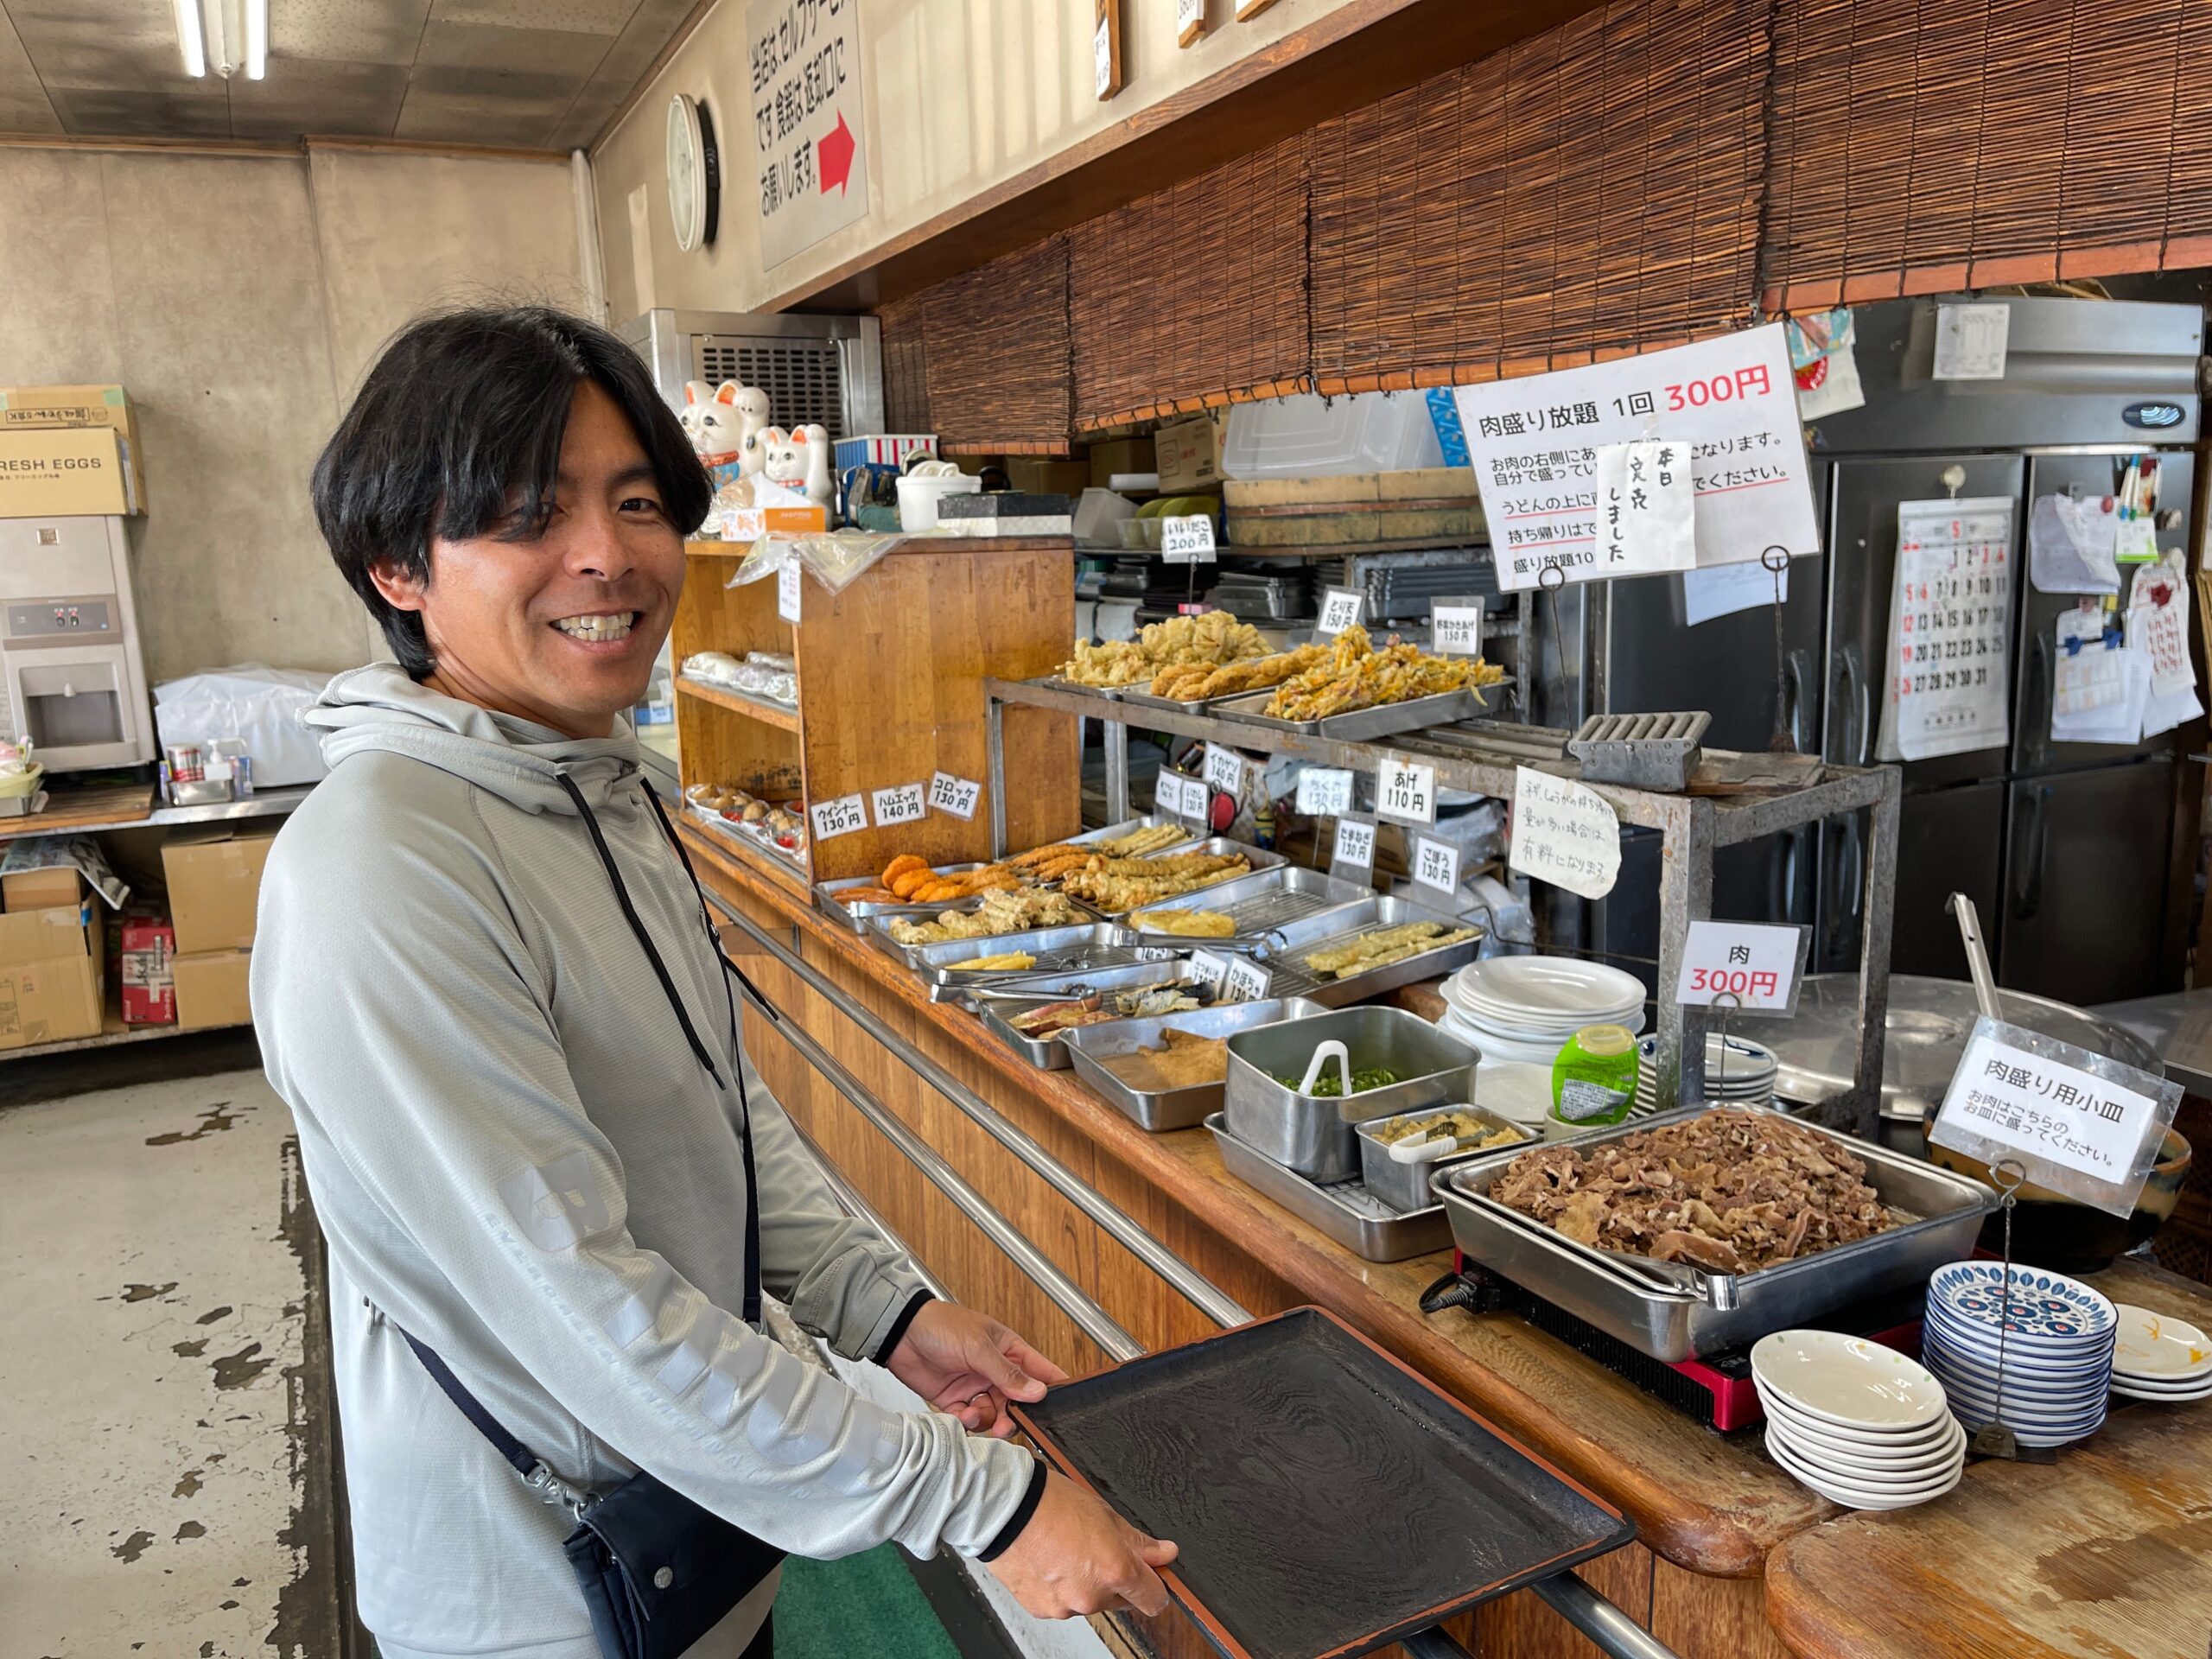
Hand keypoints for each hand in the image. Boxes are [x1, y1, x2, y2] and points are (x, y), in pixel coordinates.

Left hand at [884, 1300, 1068, 1437]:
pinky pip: (970, 1419)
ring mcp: (975, 1386)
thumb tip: (1037, 1391)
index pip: (1039, 1371)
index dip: (1052, 1389)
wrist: (901, 1334)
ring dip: (989, 1420)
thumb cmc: (941, 1325)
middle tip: (1009, 1423)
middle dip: (1015, 1415)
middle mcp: (995, 1370)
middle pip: (1017, 1401)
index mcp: (1008, 1350)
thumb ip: (1007, 1373)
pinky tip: (963, 1414)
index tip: (1061, 1409)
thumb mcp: (978, 1346)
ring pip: (995, 1414)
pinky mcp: (955, 1400)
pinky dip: (968, 1422)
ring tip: (977, 1414)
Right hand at [987, 1470, 1177, 1618]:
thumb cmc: (1049, 1502)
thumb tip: (1164, 1553)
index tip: (1151, 1576)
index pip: (1154, 1600)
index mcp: (1115, 1570)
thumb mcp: (1105, 1513)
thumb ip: (1138, 1542)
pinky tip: (1050, 1561)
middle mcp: (1092, 1596)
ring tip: (1066, 1551)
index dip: (1155, 1587)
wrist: (1002, 1508)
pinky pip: (1062, 1602)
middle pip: (1121, 1600)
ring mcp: (1065, 1607)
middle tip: (1096, 1549)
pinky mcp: (1041, 1610)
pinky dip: (1060, 1587)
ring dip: (1086, 1583)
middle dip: (1116, 1580)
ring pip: (1089, 1601)